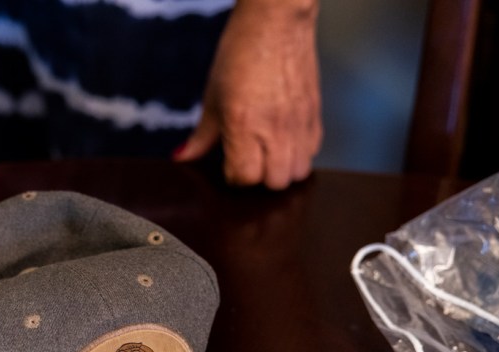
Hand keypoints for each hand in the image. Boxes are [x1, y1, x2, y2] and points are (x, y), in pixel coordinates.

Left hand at [173, 0, 322, 189]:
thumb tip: (182, 158)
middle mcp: (275, 128)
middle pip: (275, 182)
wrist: (277, 21)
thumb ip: (201, 136)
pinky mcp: (315, 114)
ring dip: (282, 170)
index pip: (244, 177)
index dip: (233, 176)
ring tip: (267, 153)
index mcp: (244, 125)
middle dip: (259, 178)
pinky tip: (284, 140)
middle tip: (248, 159)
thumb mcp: (212, 96)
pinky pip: (313, 151)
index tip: (227, 163)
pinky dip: (299, 154)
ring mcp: (299, 123)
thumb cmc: (240, 53)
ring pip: (299, 172)